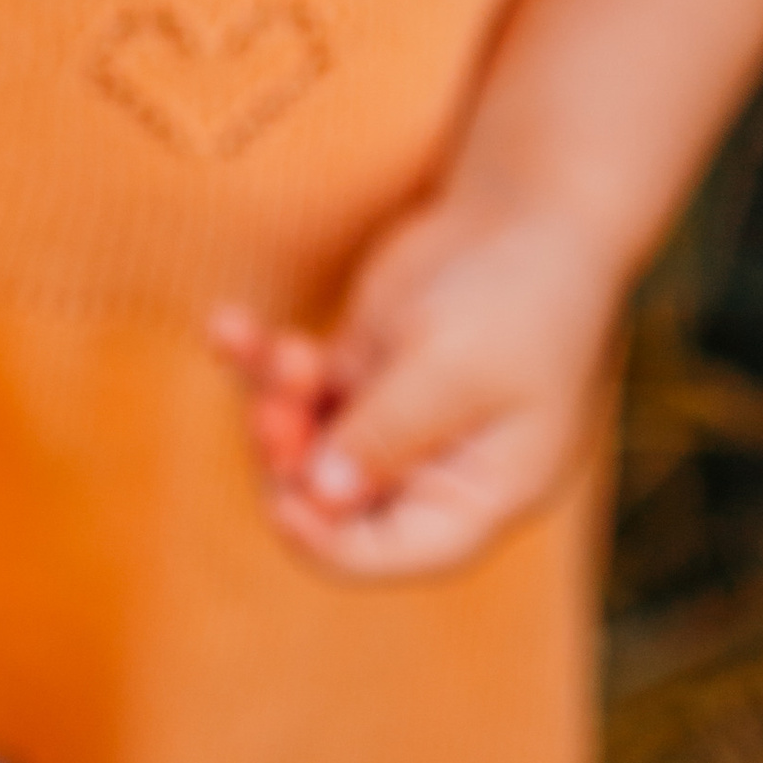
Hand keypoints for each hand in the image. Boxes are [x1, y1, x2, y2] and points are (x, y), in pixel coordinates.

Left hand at [209, 193, 623, 579]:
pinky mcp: (366, 368)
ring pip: (308, 440)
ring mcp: (394, 418)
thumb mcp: (456, 368)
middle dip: (294, 462)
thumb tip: (320, 496)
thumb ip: (388, 433)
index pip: (397, 552)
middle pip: (338, 500)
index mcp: (480, 493)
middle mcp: (434, 468)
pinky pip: (299, 384)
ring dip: (278, 406)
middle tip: (272, 415)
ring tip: (281, 355)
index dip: (332, 543)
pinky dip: (264, 359)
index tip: (283, 504)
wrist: (536, 210)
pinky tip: (226, 327)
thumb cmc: (520, 295)